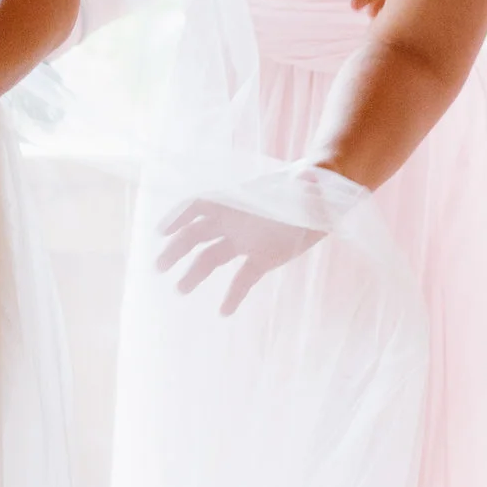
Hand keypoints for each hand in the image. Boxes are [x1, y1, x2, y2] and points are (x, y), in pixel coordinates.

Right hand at [155, 188, 326, 313]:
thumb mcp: (311, 180)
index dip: (179, 216)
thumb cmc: (315, 183)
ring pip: (212, 257)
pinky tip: (223, 312)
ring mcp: (246, 241)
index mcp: (240, 200)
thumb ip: (305, 180)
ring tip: (180, 290)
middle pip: (197, 234)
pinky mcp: (263, 258)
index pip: (200, 205)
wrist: (327, 198)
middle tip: (159, 267)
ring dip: (194, 273)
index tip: (161, 232)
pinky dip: (233, 294)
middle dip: (177, 249)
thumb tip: (304, 174)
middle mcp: (236, 220)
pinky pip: (242, 278)